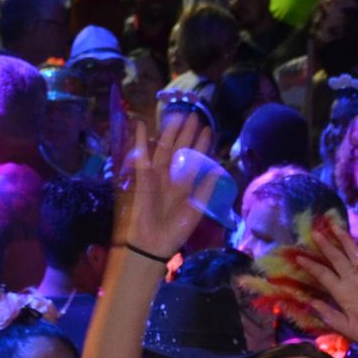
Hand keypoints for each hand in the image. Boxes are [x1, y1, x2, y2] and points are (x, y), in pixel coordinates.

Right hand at [113, 107, 216, 265]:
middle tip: (194, 115)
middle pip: (180, 149)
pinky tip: (140, 124)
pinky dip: (139, 140)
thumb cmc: (177, 229)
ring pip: (164, 148)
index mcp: (186, 184)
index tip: (209, 130)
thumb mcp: (197, 208)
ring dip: (170, 132)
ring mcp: (157, 175)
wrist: (156, 241)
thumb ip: (207, 188)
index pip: (195, 158)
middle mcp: (172, 176)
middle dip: (187, 133)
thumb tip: (218, 169)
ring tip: (177, 115)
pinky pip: (141, 156)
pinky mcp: (143, 177)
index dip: (202, 144)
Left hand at [267, 215, 357, 356]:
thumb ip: (330, 315)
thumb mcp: (346, 328)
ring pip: (355, 256)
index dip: (312, 266)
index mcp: (342, 294)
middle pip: (337, 260)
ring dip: (345, 241)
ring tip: (335, 227)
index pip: (324, 276)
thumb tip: (312, 302)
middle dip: (326, 246)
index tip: (298, 258)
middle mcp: (354, 283)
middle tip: (314, 232)